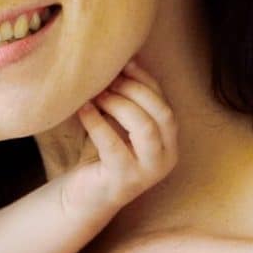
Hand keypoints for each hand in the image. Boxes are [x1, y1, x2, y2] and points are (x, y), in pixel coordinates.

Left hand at [62, 60, 177, 216]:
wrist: (84, 195)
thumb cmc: (103, 153)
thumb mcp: (121, 122)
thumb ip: (129, 97)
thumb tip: (126, 56)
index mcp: (170, 141)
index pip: (164, 102)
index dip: (145, 80)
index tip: (123, 63)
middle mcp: (166, 157)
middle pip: (162, 112)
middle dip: (134, 90)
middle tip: (107, 80)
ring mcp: (148, 172)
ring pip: (144, 127)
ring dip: (119, 104)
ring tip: (96, 95)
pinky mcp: (123, 180)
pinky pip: (113, 145)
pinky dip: (97, 122)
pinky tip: (83, 110)